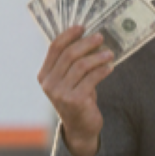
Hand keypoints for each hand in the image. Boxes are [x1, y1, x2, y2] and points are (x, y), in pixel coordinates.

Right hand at [37, 25, 114, 155]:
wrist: (80, 128)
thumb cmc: (77, 98)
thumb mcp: (70, 80)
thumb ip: (72, 62)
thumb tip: (89, 36)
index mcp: (44, 75)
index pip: (54, 48)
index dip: (68, 35)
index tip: (82, 27)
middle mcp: (49, 84)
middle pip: (69, 54)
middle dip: (86, 43)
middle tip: (100, 37)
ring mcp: (60, 93)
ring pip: (81, 65)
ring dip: (98, 57)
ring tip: (109, 53)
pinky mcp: (75, 100)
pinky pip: (91, 78)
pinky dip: (103, 70)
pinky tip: (110, 67)